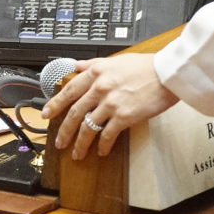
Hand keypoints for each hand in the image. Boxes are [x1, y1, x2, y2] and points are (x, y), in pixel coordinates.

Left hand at [41, 53, 178, 159]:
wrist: (168, 74)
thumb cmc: (145, 67)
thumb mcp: (114, 60)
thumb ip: (92, 63)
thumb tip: (75, 65)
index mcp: (95, 73)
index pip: (69, 91)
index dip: (55, 104)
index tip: (46, 114)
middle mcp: (99, 88)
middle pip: (75, 112)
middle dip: (64, 129)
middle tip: (59, 141)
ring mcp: (111, 103)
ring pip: (88, 126)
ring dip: (80, 142)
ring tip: (76, 153)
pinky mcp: (125, 116)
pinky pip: (108, 134)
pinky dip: (102, 145)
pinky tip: (100, 151)